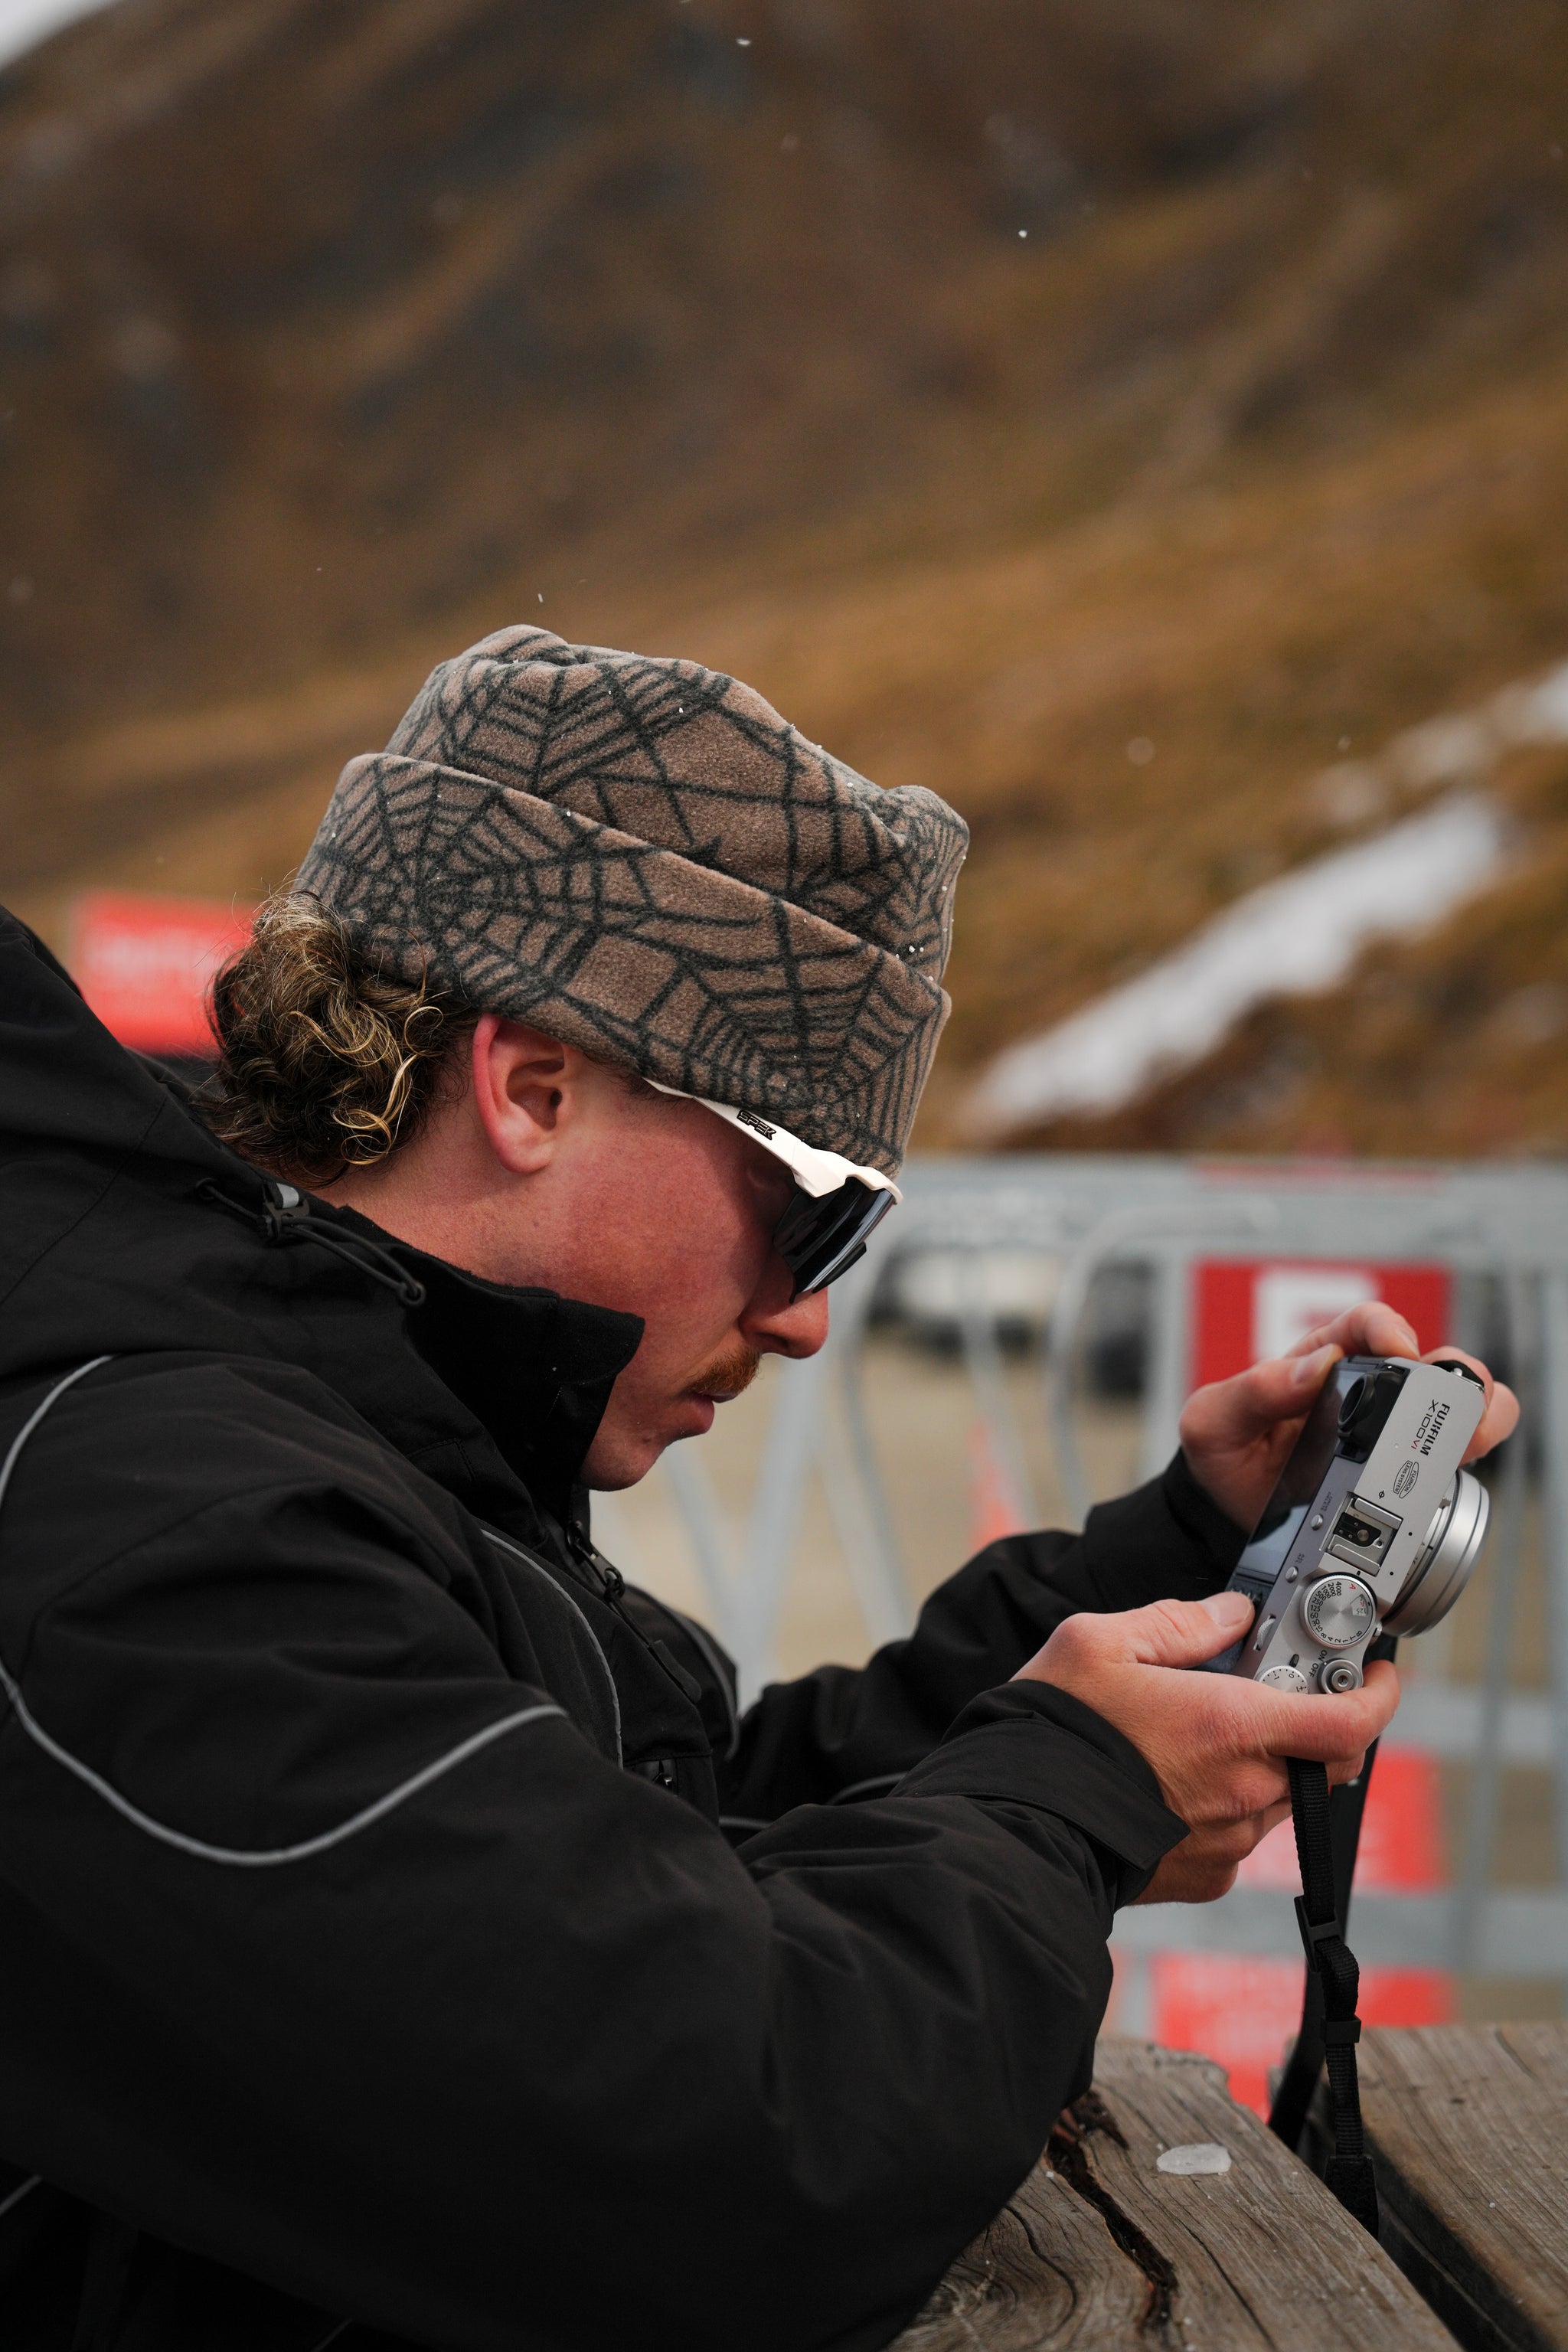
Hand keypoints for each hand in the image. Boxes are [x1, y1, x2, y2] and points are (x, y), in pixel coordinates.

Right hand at [1014, 1588, 1399, 1903]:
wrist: (1015, 1826)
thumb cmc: (1053, 1733)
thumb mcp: (1100, 1643)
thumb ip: (1179, 1623)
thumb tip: (1233, 1614)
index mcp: (1231, 1727)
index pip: (1349, 1722)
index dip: (1378, 1696)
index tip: (1376, 1674)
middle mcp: (1245, 1791)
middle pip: (1323, 1759)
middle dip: (1312, 1721)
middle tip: (1272, 1692)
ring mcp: (1228, 1840)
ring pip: (1281, 1794)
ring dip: (1262, 1762)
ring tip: (1198, 1735)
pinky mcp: (1206, 1875)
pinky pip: (1241, 1831)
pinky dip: (1227, 1801)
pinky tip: (1173, 1780)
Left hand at [1179, 1300, 1519, 1530]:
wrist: (1228, 1513)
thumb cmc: (1223, 1452)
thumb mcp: (1214, 1419)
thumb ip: (1252, 1391)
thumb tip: (1311, 1369)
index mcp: (1322, 1358)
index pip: (1368, 1324)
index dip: (1390, 1330)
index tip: (1399, 1351)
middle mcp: (1369, 1388)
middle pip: (1436, 1362)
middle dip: (1456, 1377)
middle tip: (1449, 1409)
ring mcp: (1394, 1430)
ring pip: (1462, 1404)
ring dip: (1478, 1415)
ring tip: (1467, 1441)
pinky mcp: (1406, 1472)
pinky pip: (1455, 1455)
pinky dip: (1469, 1456)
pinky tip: (1451, 1474)